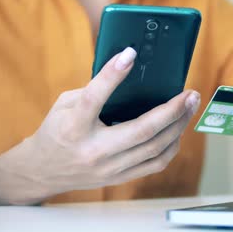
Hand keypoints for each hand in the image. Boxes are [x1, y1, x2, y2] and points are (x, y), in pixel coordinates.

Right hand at [0, 47, 199, 205]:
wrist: (42, 171)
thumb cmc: (56, 131)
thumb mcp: (64, 105)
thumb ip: (93, 91)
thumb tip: (130, 73)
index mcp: (72, 127)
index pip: (94, 98)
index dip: (112, 75)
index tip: (130, 53)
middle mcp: (93, 151)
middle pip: (142, 131)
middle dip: (172, 110)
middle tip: (190, 93)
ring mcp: (108, 168)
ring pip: (154, 149)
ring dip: (178, 127)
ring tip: (189, 107)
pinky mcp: (118, 178)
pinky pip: (154, 164)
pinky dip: (170, 146)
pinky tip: (177, 130)